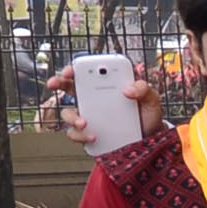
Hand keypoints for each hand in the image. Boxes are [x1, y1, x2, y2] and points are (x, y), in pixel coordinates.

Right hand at [41, 62, 163, 146]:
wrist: (150, 138)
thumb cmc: (148, 114)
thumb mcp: (151, 99)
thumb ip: (143, 89)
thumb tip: (127, 89)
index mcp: (106, 85)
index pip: (86, 72)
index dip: (74, 69)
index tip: (70, 71)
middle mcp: (93, 99)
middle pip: (68, 87)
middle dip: (58, 82)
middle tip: (55, 83)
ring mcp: (89, 116)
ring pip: (68, 113)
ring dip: (72, 117)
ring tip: (85, 123)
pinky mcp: (88, 133)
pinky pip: (76, 134)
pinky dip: (80, 135)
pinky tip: (93, 137)